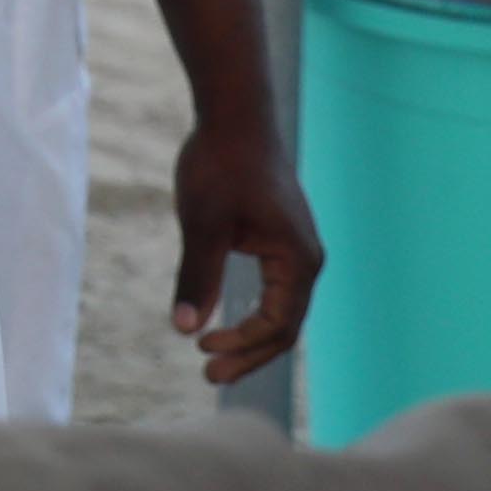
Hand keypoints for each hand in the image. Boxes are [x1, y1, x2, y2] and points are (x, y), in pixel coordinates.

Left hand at [172, 112, 324, 384]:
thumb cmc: (220, 164)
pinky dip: (251, 312)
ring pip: (280, 310)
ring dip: (248, 337)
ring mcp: (295, 250)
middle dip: (247, 353)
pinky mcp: (279, 239)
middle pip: (284, 327)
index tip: (201, 349)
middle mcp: (305, 259)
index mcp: (298, 260)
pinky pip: (273, 290)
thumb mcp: (202, 223)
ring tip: (209, 355)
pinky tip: (222, 320)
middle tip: (207, 375)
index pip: (277, 326)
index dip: (242, 346)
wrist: (235, 115)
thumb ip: (197, 276)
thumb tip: (184, 329)